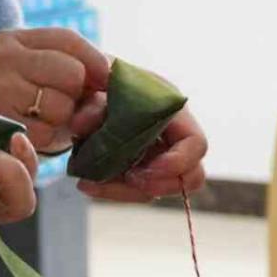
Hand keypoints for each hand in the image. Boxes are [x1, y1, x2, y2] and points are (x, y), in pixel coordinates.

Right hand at [0, 27, 109, 155]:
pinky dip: (47, 139)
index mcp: (12, 40)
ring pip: (62, 105)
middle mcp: (3, 58)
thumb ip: (65, 67)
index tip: (106, 78)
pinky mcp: (0, 121)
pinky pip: (47, 132)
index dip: (95, 60)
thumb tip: (113, 78)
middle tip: (59, 105)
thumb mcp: (23, 70)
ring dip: (61, 120)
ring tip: (39, 119)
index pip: (67, 39)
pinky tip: (30, 134)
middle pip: (72, 73)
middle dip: (75, 94)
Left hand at [73, 100, 207, 203]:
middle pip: (189, 176)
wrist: (84, 93)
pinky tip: (87, 183)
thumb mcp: (95, 88)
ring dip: (126, 191)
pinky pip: (135, 192)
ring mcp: (158, 157)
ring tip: (93, 182)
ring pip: (157, 190)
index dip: (177, 163)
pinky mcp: (140, 171)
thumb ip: (92, 105)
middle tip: (129, 179)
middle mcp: (172, 137)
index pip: (195, 144)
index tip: (144, 171)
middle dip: (159, 185)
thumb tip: (82, 124)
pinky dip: (112, 191)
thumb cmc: (99, 85)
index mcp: (171, 110)